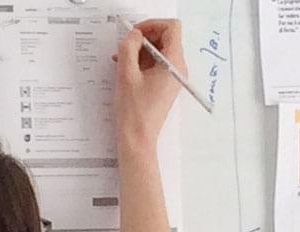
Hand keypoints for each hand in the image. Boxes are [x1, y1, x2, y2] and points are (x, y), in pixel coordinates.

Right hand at [112, 18, 183, 157]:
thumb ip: (128, 47)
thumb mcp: (126, 73)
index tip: (135, 32)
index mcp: (174, 64)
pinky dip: (141, 61)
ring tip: (121, 59)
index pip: (171, 28)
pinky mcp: (165, 85)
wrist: (137, 139)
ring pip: (159, 51)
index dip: (152, 25)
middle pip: (166, 38)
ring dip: (140, 50)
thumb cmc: (134, 111)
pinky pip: (156, 64)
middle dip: (144, 37)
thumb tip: (133, 35)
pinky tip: (125, 68)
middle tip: (125, 45)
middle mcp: (178, 69)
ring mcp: (172, 77)